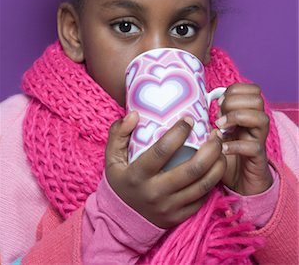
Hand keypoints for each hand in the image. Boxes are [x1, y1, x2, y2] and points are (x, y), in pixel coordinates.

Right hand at [105, 112, 225, 227]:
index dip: (179, 133)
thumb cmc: (121, 181)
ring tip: (221, 148)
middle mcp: (155, 192)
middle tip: (214, 134)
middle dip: (210, 149)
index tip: (189, 120)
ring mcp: (169, 207)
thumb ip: (119, 132)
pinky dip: (213, 182)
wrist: (120, 219)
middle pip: (192, 169)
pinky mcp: (179, 217)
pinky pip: (203, 199)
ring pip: (203, 185)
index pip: (162, 150)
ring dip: (218, 165)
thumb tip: (134, 114)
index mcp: (138, 174)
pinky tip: (215, 167)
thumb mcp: (112, 157)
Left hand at [216, 83, 272, 194]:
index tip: (218, 103)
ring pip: (261, 118)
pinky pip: (253, 147)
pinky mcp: (258, 157)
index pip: (252, 89)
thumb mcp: (217, 132)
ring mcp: (258, 140)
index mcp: (247, 113)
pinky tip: (223, 149)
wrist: (241, 183)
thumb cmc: (227, 155)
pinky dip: (235, 146)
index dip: (234, 91)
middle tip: (219, 116)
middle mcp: (255, 124)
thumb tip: (198, 106)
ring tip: (221, 128)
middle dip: (234, 102)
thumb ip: (212, 119)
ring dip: (237, 118)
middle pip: (257, 99)